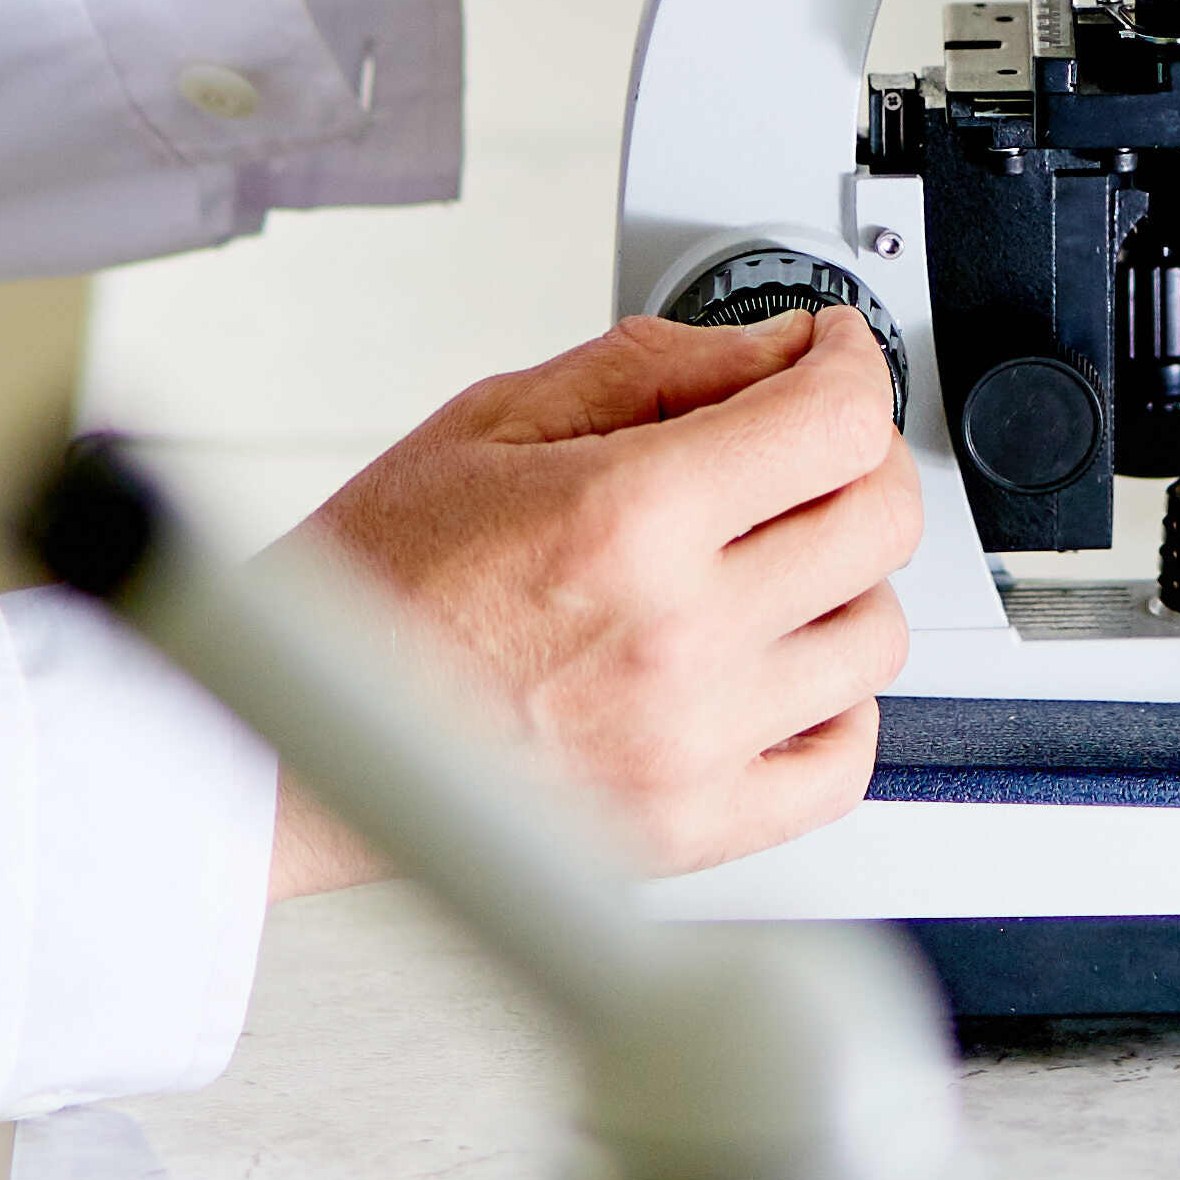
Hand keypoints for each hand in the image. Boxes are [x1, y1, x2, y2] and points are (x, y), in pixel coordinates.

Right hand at [263, 305, 918, 892]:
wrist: (301, 738)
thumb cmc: (378, 584)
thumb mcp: (495, 420)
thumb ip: (653, 369)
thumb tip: (774, 352)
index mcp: (628, 520)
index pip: (834, 422)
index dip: (850, 363)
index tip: (831, 357)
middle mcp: (677, 637)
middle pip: (879, 521)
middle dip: (856, 454)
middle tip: (806, 444)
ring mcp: (693, 742)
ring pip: (876, 636)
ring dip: (844, 580)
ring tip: (771, 561)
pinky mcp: (690, 827)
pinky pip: (843, 762)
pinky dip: (834, 703)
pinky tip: (776, 664)